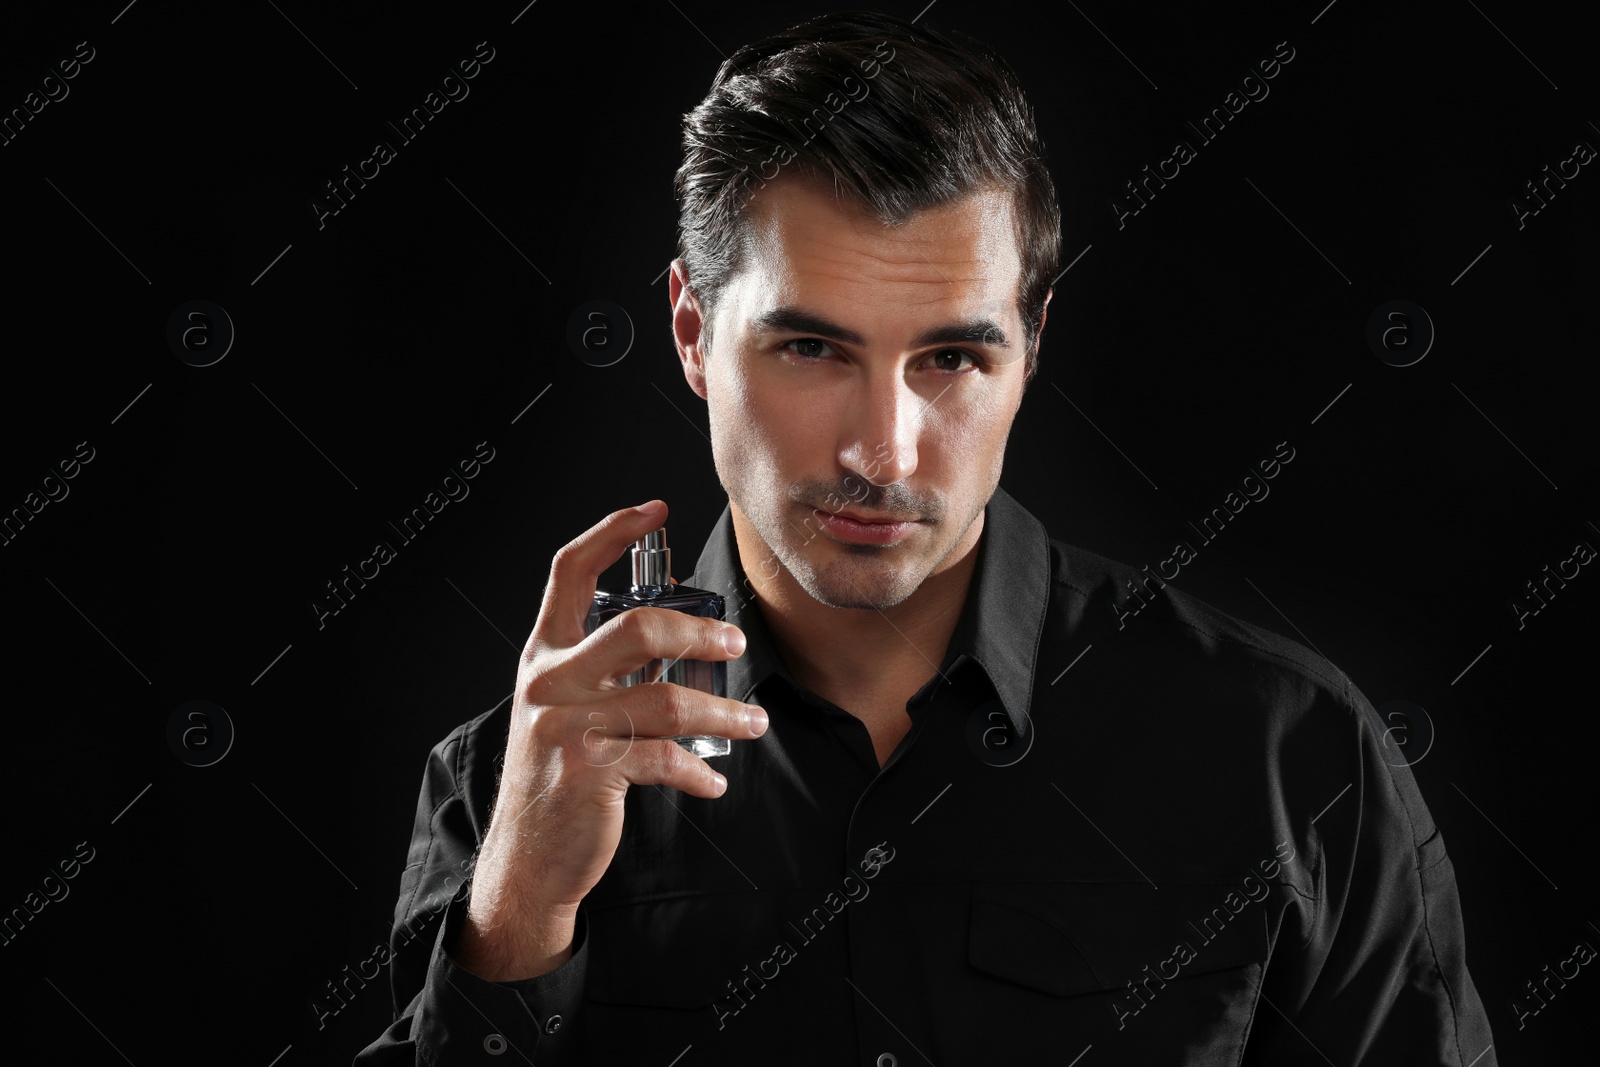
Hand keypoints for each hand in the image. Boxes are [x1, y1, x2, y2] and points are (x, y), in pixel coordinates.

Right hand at [453, 500, 767, 980]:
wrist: (527, 855)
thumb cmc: (558, 776)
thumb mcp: (565, 708)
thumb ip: (606, 669)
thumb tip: (677, 635)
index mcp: (544, 655)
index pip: (569, 572)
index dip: (611, 533)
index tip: (655, 509)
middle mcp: (549, 681)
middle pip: (637, 629)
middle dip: (700, 634)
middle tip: (735, 645)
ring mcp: (566, 725)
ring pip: (666, 700)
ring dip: (724, 714)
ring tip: (753, 724)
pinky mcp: (588, 769)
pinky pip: (663, 758)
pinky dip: (698, 771)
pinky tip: (712, 780)